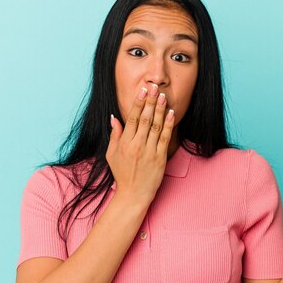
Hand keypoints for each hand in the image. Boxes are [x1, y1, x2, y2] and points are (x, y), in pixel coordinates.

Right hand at [105, 83, 174, 205]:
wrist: (134, 194)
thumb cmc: (122, 174)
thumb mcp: (111, 155)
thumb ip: (114, 135)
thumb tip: (114, 117)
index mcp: (125, 143)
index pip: (133, 119)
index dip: (138, 103)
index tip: (142, 91)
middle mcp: (137, 145)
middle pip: (146, 119)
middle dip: (150, 102)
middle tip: (155, 87)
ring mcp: (150, 151)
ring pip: (156, 126)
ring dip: (160, 110)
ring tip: (163, 96)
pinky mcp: (160, 157)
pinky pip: (165, 138)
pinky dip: (168, 124)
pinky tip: (171, 113)